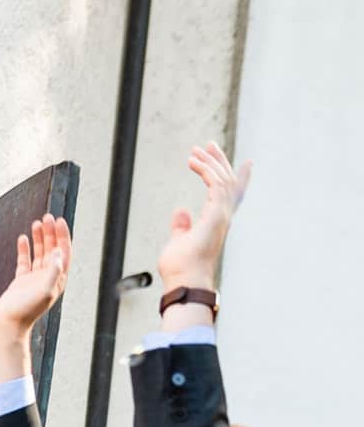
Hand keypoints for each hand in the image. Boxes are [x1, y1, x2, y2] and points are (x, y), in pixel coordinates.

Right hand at [0, 214, 71, 338]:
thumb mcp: (44, 290)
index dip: (62, 236)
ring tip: (36, 223)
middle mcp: (47, 277)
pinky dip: (24, 249)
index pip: (63, 252)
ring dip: (39, 238)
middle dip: (51, 232)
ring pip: (39, 253)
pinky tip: (23, 239)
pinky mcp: (20, 282)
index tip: (58, 221)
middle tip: (47, 217)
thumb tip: (58, 251)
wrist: (7, 325)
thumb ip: (53, 271)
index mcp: (57, 279)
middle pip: (52, 249)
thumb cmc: (25, 312)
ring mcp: (34, 279)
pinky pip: (24, 261)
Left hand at [158, 142, 251, 291]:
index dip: (240, 179)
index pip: (231, 196)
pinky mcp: (216, 213)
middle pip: (228, 182)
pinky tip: (195, 161)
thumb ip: (182, 226)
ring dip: (210, 162)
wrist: (185, 281)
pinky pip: (216, 183)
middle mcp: (223, 216)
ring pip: (223, 179)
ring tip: (195, 150)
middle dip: (219, 162)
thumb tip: (180, 210)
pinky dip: (207, 170)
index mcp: (216, 222)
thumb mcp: (180, 241)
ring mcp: (222, 215)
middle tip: (207, 146)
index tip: (246, 163)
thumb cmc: (181, 268)